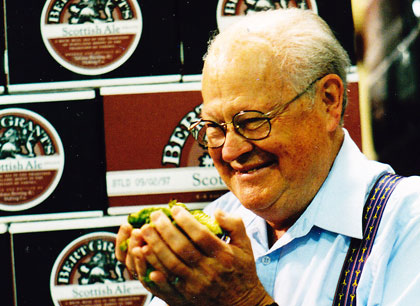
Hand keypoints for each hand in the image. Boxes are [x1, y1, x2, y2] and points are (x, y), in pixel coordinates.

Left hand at [119, 206, 274, 305]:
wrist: (243, 304)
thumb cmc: (242, 270)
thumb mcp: (245, 245)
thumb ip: (234, 225)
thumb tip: (216, 212)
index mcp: (224, 255)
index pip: (200, 235)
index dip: (185, 220)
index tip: (175, 209)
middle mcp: (210, 270)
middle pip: (182, 247)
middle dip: (165, 229)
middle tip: (154, 216)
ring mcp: (197, 285)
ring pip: (171, 263)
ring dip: (155, 246)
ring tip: (144, 231)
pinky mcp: (187, 296)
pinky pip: (166, 281)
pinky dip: (154, 267)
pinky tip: (144, 255)